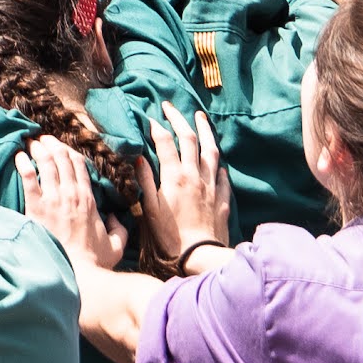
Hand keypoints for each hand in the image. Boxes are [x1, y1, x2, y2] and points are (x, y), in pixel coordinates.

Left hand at [18, 132, 124, 272]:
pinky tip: (18, 156)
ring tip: (31, 142)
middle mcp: (70, 194)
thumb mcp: (115, 246)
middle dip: (52, 144)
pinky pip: (28, 178)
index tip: (62, 147)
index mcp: (88, 200)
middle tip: (43, 139)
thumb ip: (119, 230)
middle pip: (61, 158)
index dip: (70, 152)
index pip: (79, 165)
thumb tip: (115, 217)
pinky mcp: (36, 207)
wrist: (75, 275)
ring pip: (45, 163)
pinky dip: (23, 164)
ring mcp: (53, 200)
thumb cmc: (94, 263)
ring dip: (38, 149)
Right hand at [133, 104, 232, 266]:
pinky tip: (218, 162)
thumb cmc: (170, 235)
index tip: (150, 118)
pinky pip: (223, 176)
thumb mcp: (150, 209)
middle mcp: (194, 175)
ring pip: (211, 151)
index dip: (157, 127)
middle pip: (189, 138)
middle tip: (170, 106)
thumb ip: (145, 181)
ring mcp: (211, 186)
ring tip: (200, 117)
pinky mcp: (223, 198)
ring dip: (205, 131)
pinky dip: (219, 165)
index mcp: (174, 176)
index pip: (164, 142)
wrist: (201, 255)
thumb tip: (139, 157)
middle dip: (178, 119)